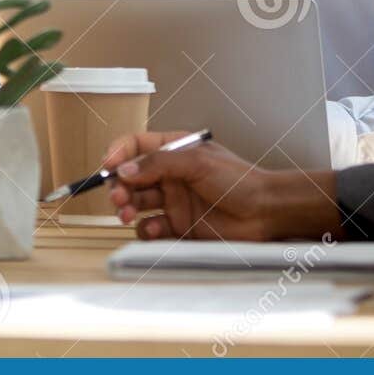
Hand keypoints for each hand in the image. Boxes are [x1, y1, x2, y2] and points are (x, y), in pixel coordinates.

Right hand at [101, 131, 341, 241]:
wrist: (266, 212)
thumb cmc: (239, 180)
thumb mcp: (196, 162)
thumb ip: (157, 164)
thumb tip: (124, 169)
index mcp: (173, 150)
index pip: (135, 146)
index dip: (117, 153)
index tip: (108, 165)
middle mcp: (169, 175)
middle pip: (130, 177)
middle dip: (118, 185)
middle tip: (118, 196)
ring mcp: (173, 201)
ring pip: (136, 202)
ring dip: (126, 207)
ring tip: (127, 213)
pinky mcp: (178, 226)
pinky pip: (151, 227)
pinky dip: (145, 229)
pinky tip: (152, 228)